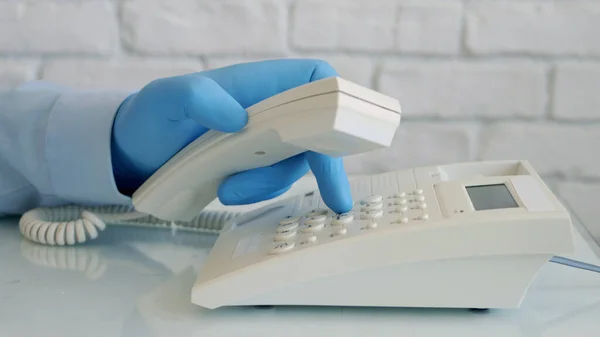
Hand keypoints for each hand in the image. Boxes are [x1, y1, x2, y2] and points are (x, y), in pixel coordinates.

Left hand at [110, 59, 352, 212]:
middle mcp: (269, 109)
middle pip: (317, 130)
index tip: (336, 135)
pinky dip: (262, 191)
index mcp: (259, 84)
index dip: (336, 102)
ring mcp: (264, 139)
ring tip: (229, 190)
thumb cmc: (152, 116)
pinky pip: (275, 179)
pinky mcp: (255, 165)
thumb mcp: (164, 100)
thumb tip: (238, 119)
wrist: (136, 153)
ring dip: (272, 183)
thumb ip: (195, 97)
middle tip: (333, 198)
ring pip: (296, 162)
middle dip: (321, 164)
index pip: (315, 79)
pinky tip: (232, 194)